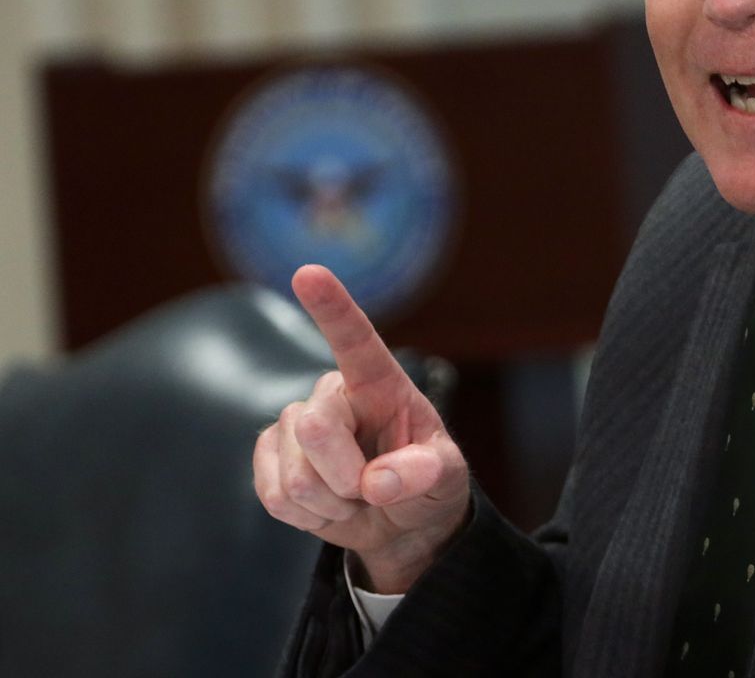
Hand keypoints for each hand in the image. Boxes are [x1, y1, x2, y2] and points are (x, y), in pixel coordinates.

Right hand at [254, 265, 470, 592]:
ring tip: (355, 497)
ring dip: (331, 503)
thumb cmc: (427, 483)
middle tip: (373, 487)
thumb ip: (424, 473)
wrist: (400, 523)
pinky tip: (329, 507)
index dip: (332, 307)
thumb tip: (379, 481)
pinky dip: (308, 518)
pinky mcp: (269, 456)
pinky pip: (274, 497)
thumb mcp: (445, 478)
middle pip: (316, 430)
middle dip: (347, 477)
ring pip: (294, 476)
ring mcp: (295, 425)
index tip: (309, 272)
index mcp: (381, 384)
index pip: (356, 340)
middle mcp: (333, 395)